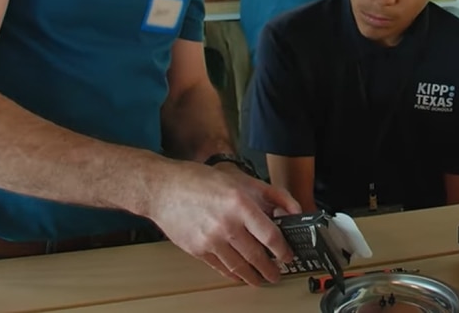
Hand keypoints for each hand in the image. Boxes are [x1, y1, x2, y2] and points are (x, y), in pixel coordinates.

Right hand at [148, 161, 301, 285]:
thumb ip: (274, 195)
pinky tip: (239, 274)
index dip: (283, 250)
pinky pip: (221, 267)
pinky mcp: (198, 250)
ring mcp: (211, 240)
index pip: (270, 235)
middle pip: (256, 256)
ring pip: (239, 266)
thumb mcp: (243, 180)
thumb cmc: (201, 181)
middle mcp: (226, 224)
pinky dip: (233, 273)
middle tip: (277, 273)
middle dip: (270, 269)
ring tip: (261, 279)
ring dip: (253, 276)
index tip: (288, 255)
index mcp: (241, 204)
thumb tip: (294, 210)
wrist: (164, 190)